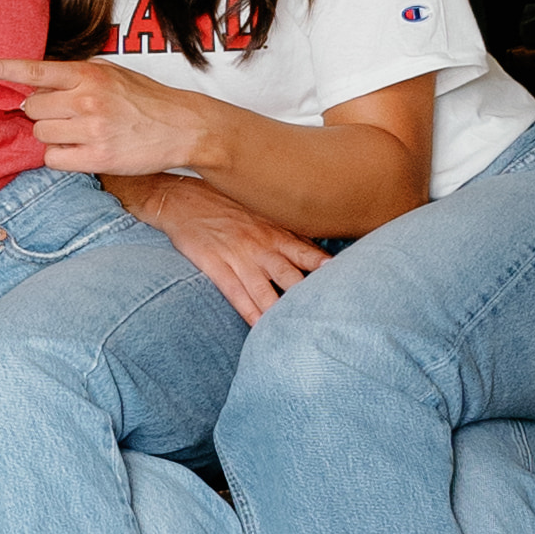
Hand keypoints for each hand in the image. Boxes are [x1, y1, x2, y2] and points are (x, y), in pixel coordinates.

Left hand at [0, 53, 213, 182]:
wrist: (184, 126)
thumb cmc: (144, 100)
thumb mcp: (110, 75)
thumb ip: (73, 77)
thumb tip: (32, 87)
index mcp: (88, 73)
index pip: (35, 69)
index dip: (1, 68)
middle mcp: (87, 98)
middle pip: (32, 109)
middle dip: (44, 115)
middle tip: (70, 116)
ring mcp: (92, 129)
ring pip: (40, 135)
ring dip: (54, 137)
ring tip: (83, 133)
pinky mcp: (97, 157)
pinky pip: (53, 159)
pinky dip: (62, 158)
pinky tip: (84, 151)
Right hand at [111, 167, 326, 319]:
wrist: (180, 198)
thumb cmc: (224, 206)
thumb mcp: (260, 213)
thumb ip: (286, 234)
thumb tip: (317, 252)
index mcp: (276, 233)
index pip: (312, 256)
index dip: (332, 274)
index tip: (354, 288)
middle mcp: (262, 247)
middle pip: (294, 278)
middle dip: (312, 300)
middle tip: (333, 320)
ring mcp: (239, 258)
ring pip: (268, 292)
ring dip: (283, 314)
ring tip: (301, 335)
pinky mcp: (216, 266)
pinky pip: (237, 296)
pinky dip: (251, 315)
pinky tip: (262, 331)